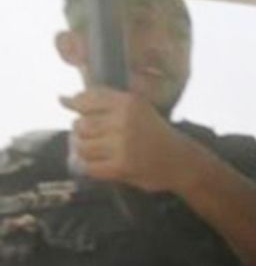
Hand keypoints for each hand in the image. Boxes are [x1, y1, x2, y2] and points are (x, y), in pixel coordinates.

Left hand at [61, 87, 199, 192]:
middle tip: (101, 138)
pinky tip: (104, 164)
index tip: (85, 114)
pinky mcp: (121, 166)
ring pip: (82, 146)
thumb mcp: (137, 110)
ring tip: (102, 151)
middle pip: (81, 124)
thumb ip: (103, 102)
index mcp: (129, 102)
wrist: (182, 162)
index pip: (87, 99)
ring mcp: (122, 144)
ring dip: (87, 150)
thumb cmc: (155, 134)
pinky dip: (92, 167)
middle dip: (84, 133)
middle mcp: (125, 120)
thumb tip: (62, 98)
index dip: (80, 108)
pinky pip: (89, 166)